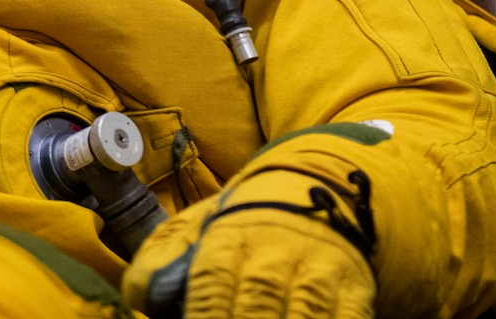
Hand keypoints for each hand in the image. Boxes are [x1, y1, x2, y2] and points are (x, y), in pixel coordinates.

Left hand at [124, 171, 375, 318]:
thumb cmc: (241, 223)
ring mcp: (319, 269)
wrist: (313, 191)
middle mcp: (275, 250)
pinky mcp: (355, 288)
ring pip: (307, 313)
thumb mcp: (195, 227)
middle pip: (259, 300)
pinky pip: (350, 317)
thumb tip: (140, 295)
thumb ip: (160, 258)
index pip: (213, 280)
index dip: (205, 314)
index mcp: (229, 235)